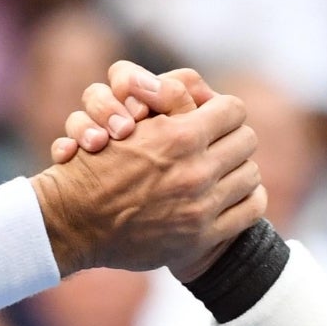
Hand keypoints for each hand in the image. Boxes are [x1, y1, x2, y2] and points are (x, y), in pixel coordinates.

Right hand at [31, 78, 261, 278]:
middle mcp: (195, 171)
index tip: (216, 118)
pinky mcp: (203, 236)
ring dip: (238, 169)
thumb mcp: (128, 122)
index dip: (223, 110)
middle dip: (232, 138)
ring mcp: (201, 206)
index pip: (233, 110)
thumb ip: (167, 102)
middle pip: (246, 140)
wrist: (74, 221)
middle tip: (221, 144)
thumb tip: (200, 89)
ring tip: (225, 170)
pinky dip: (247, 200)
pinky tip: (232, 196)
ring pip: (251, 174)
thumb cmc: (95, 165)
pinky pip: (252, 210)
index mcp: (180, 137)